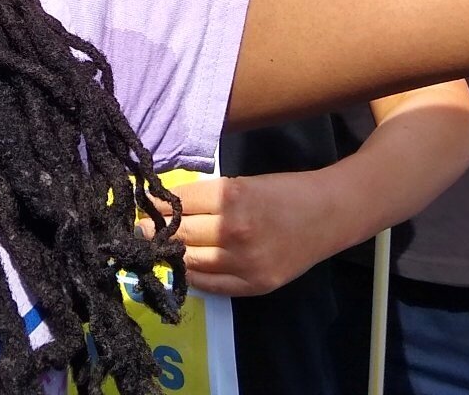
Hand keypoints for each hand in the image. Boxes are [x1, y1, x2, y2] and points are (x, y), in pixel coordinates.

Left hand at [144, 173, 332, 297]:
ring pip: (191, 263)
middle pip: (181, 235)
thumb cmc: (285, 191)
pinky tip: (182, 267)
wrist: (329, 215)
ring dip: (170, 255)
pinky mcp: (255, 285)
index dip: (158, 206)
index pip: (180, 203)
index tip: (142, 206)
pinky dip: (193, 276)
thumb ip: (209, 197)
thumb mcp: (244, 182)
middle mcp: (234, 230)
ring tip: (155, 249)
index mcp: (231, 196)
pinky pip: (211, 286)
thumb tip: (167, 205)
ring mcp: (245, 262)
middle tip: (138, 230)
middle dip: (155, 232)